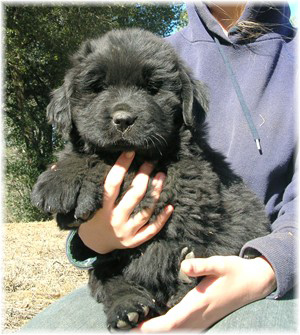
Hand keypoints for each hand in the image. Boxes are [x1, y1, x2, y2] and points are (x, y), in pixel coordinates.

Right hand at [78, 151, 172, 253]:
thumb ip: (79, 185)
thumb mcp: (83, 204)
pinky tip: (170, 205)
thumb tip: (52, 167)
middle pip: (132, 196)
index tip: (130, 151)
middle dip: (143, 177)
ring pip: (145, 211)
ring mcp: (127, 232)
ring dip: (156, 193)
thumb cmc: (91, 218)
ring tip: (162, 176)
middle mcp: (114, 220)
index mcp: (100, 209)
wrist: (94, 245)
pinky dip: (162, 219)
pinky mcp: (135, 241)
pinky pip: (152, 230)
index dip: (121, 166)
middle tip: (150, 163)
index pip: (111, 184)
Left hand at [137, 255, 276, 331]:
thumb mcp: (220, 263)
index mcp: (200, 303)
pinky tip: (164, 322)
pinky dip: (173, 328)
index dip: (154, 327)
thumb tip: (184, 267)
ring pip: (180, 330)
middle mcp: (201, 314)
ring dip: (162, 330)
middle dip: (152, 331)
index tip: (137, 328)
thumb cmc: (235, 271)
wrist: (255, 282)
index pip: (173, 321)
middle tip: (130, 327)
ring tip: (142, 326)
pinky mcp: (207, 316)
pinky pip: (187, 327)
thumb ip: (202, 265)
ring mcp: (205, 318)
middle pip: (173, 330)